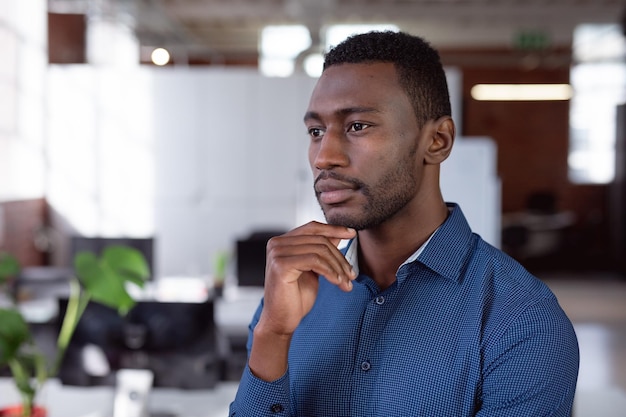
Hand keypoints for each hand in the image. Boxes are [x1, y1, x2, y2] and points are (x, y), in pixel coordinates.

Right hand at [260, 221, 356, 335]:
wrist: (281, 321)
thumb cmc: (295, 298)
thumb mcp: (313, 270)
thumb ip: (320, 251)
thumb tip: (337, 234)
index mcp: (282, 242)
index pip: (312, 227)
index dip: (334, 228)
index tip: (352, 233)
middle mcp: (276, 244)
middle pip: (319, 240)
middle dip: (340, 257)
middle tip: (352, 275)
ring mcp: (277, 253)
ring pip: (320, 250)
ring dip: (338, 267)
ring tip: (346, 283)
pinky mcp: (281, 265)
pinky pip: (315, 261)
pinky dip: (331, 271)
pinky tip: (338, 283)